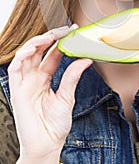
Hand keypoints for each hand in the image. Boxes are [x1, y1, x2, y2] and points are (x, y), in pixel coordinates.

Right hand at [8, 26, 91, 159]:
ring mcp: (24, 83)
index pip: (52, 54)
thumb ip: (72, 77)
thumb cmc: (55, 125)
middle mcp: (33, 78)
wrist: (46, 145)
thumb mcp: (67, 97)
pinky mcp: (17, 90)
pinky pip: (15, 68)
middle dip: (50, 37)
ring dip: (36, 42)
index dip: (61, 41)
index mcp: (44, 79)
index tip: (73, 30)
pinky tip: (33, 48)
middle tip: (65, 29)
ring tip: (50, 35)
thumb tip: (86, 59)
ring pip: (26, 55)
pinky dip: (22, 56)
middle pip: (39, 50)